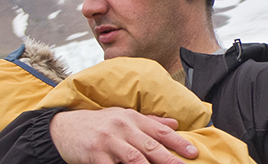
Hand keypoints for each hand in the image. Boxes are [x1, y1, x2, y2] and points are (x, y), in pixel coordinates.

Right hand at [50, 107, 197, 163]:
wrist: (68, 126)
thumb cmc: (101, 122)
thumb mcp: (125, 116)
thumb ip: (150, 121)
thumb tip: (174, 125)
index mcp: (132, 117)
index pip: (158, 130)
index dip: (177, 141)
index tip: (192, 152)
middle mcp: (122, 127)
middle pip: (150, 146)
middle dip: (169, 159)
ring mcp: (109, 141)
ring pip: (134, 159)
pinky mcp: (95, 154)